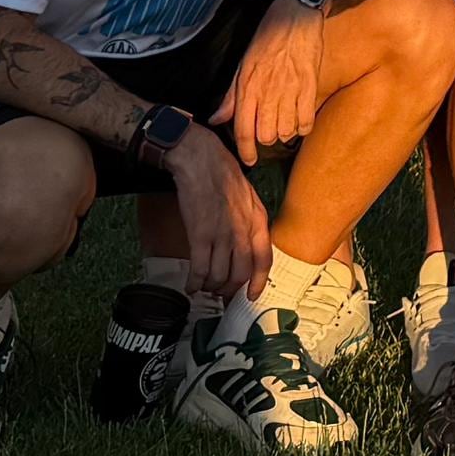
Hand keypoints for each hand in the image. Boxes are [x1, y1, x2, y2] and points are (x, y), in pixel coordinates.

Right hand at [165, 123, 272, 304]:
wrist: (201, 159)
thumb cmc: (223, 175)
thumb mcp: (248, 197)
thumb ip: (250, 222)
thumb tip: (246, 247)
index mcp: (258, 220)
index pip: (264, 260)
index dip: (258, 282)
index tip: (251, 296)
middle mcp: (243, 231)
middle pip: (240, 273)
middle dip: (229, 289)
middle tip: (220, 292)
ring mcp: (221, 234)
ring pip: (219, 276)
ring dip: (210, 287)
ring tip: (204, 286)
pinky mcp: (199, 234)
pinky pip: (199, 269)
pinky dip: (194, 282)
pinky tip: (190, 285)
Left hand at [223, 0, 325, 153]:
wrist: (296, 15)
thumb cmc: (266, 38)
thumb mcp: (243, 65)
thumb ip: (231, 96)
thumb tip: (216, 119)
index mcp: (247, 86)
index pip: (243, 128)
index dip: (245, 150)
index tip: (249, 160)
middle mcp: (267, 91)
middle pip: (266, 134)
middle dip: (266, 139)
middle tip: (268, 132)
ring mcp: (290, 88)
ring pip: (286, 131)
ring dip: (285, 133)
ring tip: (284, 125)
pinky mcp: (310, 84)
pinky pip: (307, 120)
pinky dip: (303, 128)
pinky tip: (300, 122)